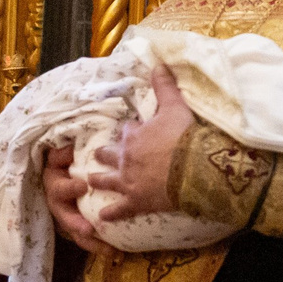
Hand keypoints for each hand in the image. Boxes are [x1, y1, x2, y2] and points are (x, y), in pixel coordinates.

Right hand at [42, 142, 116, 258]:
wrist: (65, 172)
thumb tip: (70, 150)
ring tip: (110, 251)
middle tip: (88, 230)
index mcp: (54, 186)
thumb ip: (64, 152)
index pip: (59, 188)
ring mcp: (70, 219)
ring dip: (94, 244)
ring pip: (79, 236)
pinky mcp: (82, 227)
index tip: (82, 186)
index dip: (69, 188)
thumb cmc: (66, 161)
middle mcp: (60, 206)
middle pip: (66, 219)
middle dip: (77, 225)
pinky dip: (103, 247)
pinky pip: (91, 240)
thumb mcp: (60, 154)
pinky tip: (118, 253)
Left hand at [81, 66, 193, 222]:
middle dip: (103, 155)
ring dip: (97, 180)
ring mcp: (128, 182)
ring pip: (105, 181)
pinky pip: (118, 209)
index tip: (135, 131)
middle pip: (107, 155)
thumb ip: (164, 86)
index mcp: (132, 135)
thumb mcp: (175, 106)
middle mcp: (124, 158)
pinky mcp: (135, 202)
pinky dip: (110, 214)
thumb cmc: (184, 136)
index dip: (131, 131)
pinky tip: (102, 218)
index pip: (126, 131)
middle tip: (99, 155)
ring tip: (89, 181)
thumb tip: (158, 63)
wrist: (193, 169)